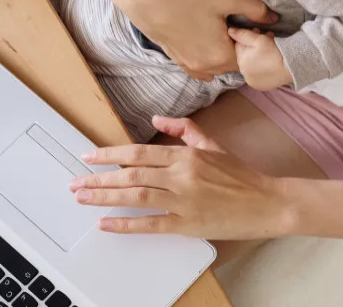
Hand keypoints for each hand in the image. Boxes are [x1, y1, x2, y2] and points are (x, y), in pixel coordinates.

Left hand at [72, 116, 295, 239]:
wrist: (267, 202)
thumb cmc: (240, 175)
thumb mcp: (212, 145)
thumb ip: (183, 129)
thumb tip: (156, 118)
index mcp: (186, 155)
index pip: (139, 152)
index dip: (111, 154)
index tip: (89, 157)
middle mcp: (182, 176)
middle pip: (132, 175)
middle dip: (100, 178)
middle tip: (75, 181)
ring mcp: (184, 201)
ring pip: (137, 197)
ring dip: (106, 197)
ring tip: (82, 197)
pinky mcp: (187, 225)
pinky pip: (151, 224)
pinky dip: (126, 224)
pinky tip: (107, 223)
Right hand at [112, 0, 276, 81]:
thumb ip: (255, 9)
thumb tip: (274, 19)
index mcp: (222, 56)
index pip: (250, 56)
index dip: (254, 39)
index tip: (251, 23)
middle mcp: (207, 67)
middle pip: (233, 62)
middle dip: (239, 47)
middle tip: (235, 23)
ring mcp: (189, 66)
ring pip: (216, 65)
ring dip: (222, 52)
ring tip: (219, 29)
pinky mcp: (177, 60)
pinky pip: (199, 66)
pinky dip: (206, 56)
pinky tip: (204, 36)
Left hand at [230, 28, 291, 90]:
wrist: (291, 67)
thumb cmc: (274, 51)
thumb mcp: (258, 39)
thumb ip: (242, 34)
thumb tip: (230, 31)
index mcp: (241, 61)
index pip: (239, 45)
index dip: (248, 38)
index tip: (258, 33)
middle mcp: (243, 73)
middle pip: (245, 56)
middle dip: (253, 47)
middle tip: (267, 40)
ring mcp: (251, 81)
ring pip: (251, 65)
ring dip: (257, 58)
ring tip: (270, 52)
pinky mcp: (260, 86)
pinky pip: (257, 75)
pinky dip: (261, 69)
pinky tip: (269, 64)